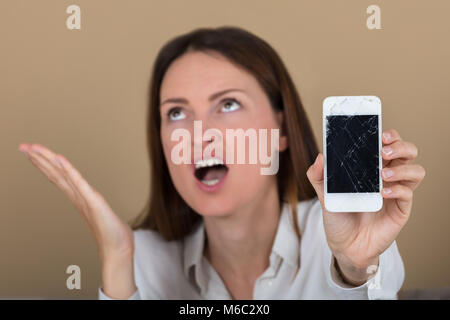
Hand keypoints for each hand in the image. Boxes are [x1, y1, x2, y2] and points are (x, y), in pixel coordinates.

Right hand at [19, 143, 136, 297]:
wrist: (118, 247)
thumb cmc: (111, 232)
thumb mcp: (99, 211)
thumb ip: (93, 206)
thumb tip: (91, 202)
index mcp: (78, 197)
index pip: (58, 176)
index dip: (45, 163)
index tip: (32, 152)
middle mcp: (77, 196)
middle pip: (55, 173)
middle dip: (39, 158)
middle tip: (22, 146)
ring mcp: (83, 198)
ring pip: (62, 175)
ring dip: (47, 160)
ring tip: (33, 148)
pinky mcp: (93, 200)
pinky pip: (78, 182)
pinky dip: (69, 170)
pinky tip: (59, 158)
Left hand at [306, 129, 424, 284]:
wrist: (344, 245)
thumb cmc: (338, 215)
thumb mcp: (324, 194)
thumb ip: (318, 175)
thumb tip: (320, 156)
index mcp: (371, 167)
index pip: (386, 144)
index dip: (389, 135)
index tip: (380, 133)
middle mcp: (387, 176)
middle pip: (407, 152)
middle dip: (400, 146)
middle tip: (383, 151)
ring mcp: (396, 192)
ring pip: (415, 170)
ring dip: (403, 167)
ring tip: (383, 174)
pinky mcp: (400, 209)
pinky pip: (408, 193)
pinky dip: (398, 190)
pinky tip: (383, 193)